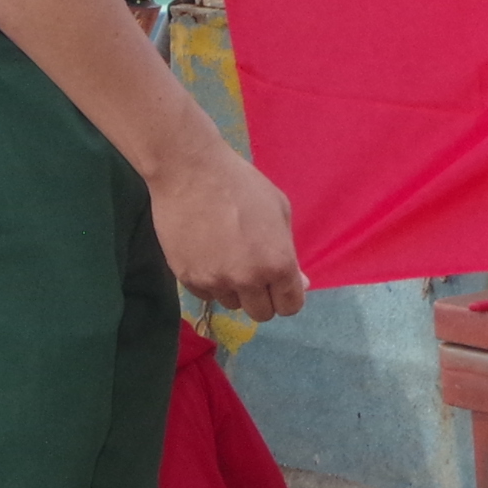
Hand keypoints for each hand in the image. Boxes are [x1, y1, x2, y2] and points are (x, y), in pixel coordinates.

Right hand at [152, 140, 308, 320]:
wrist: (191, 172)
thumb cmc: (242, 185)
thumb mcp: (279, 212)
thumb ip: (289, 252)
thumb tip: (300, 284)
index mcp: (277, 264)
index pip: (290, 306)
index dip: (287, 298)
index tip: (280, 287)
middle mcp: (247, 279)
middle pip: (261, 314)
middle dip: (262, 298)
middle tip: (255, 274)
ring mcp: (215, 281)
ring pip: (232, 304)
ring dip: (234, 289)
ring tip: (227, 257)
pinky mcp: (187, 278)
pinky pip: (206, 294)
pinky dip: (210, 282)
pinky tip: (208, 255)